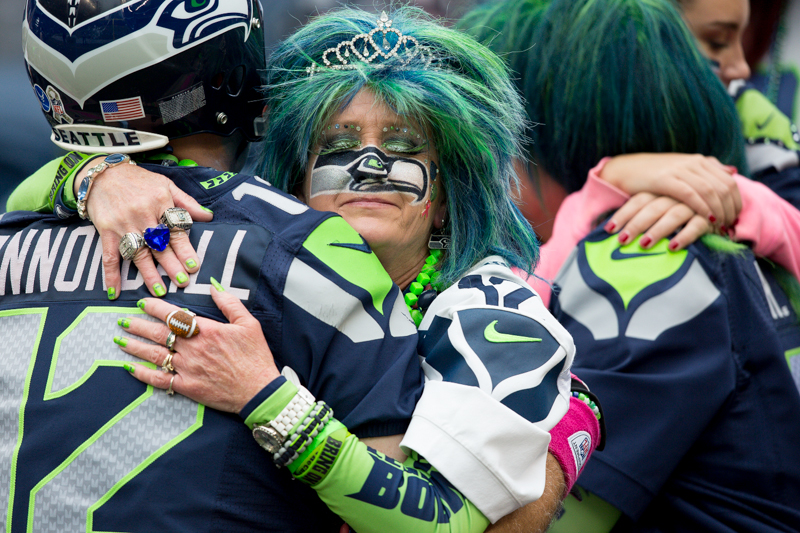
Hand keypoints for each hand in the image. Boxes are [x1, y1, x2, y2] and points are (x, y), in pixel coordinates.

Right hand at [78, 162, 212, 297]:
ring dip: (149, 274)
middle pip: (159, 245)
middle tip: (183, 283)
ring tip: (160, 291)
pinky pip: (109, 255)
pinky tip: (115, 291)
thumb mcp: (166, 185)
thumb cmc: (139, 180)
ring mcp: (123, 225)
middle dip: (172, 265)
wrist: (102, 173)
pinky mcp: (106, 231)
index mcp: (160, 203)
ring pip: (138, 253)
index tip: (194, 266)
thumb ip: (187, 202)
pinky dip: (111, 274)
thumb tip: (208, 216)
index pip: (176, 230)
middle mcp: (142, 215)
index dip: (185, 249)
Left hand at [113, 280, 280, 412]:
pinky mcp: (187, 387)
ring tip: (119, 340)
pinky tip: (129, 367)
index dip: (155, 308)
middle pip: (158, 334)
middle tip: (122, 320)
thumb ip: (229, 303)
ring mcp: (188, 369)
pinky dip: (142, 374)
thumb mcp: (249, 324)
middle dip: (137, 325)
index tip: (143, 303)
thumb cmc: (256, 357)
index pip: (174, 315)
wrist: (259, 391)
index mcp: (207, 331)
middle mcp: (193, 349)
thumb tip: (213, 286)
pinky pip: (158, 380)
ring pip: (154, 355)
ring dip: (134, 346)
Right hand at [600, 153, 740, 229]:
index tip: (734, 218)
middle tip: (728, 226)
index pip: (729, 181)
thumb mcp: (684, 170)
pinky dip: (702, 207)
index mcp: (701, 161)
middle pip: (724, 187)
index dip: (736, 202)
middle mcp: (694, 162)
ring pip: (711, 191)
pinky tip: (707, 219)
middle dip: (730, 209)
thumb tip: (732, 171)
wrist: (625, 169)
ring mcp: (680, 169)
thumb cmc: (654, 174)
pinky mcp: (665, 179)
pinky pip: (691, 194)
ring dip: (719, 211)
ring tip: (719, 226)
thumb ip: (707, 170)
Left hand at [606, 192, 714, 250]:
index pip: (638, 199)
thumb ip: (641, 212)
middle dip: (636, 224)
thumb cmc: (678, 209)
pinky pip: (697, 225)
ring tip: (644, 245)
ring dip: (657, 231)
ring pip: (673, 215)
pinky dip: (684, 236)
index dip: (623, 214)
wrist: (715, 199)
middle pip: (653, 207)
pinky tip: (673, 248)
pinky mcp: (709, 216)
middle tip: (622, 241)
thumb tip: (610, 226)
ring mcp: (694, 204)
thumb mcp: (658, 204)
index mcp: (662, 189)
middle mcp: (676, 194)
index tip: (608, 229)